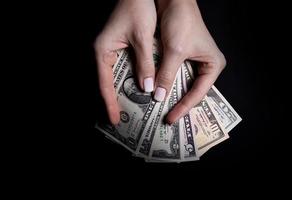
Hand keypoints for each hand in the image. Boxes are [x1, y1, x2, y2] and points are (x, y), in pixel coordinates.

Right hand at [94, 0, 156, 123]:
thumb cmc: (138, 8)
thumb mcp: (143, 37)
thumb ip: (145, 63)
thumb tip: (148, 88)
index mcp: (103, 50)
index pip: (105, 83)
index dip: (110, 102)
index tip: (115, 119)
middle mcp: (103, 52)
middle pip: (107, 83)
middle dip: (114, 100)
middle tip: (123, 118)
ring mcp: (110, 50)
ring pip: (114, 77)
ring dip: (121, 92)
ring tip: (130, 109)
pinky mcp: (119, 48)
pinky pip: (122, 69)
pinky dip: (128, 81)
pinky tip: (137, 89)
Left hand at [155, 0, 225, 123]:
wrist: (174, 1)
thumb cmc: (182, 22)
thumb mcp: (174, 51)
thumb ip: (167, 75)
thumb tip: (158, 97)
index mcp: (213, 65)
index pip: (198, 93)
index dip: (184, 107)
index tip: (171, 118)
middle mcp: (207, 65)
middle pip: (193, 91)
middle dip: (180, 104)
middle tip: (167, 118)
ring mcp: (196, 62)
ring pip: (184, 85)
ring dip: (173, 95)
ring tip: (162, 110)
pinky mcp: (184, 58)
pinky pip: (177, 76)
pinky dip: (168, 83)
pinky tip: (159, 93)